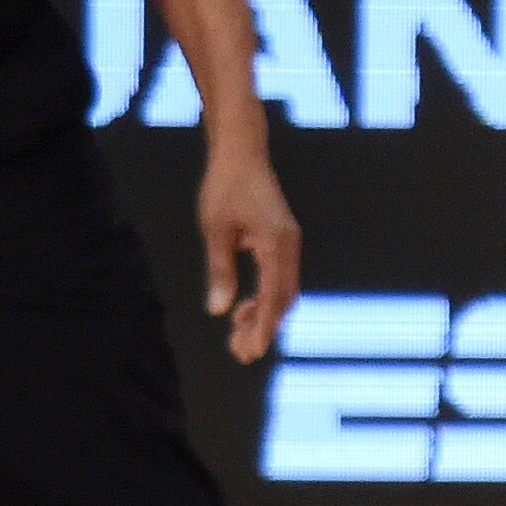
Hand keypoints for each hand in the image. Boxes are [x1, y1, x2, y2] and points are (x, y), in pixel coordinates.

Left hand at [200, 143, 298, 363]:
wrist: (242, 151)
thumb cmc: (226, 185)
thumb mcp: (216, 229)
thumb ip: (220, 270)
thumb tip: (219, 310)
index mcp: (277, 244)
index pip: (272, 296)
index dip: (263, 327)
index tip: (252, 352)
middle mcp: (289, 247)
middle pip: (282, 300)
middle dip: (263, 329)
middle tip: (240, 355)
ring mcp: (288, 244)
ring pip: (281, 292)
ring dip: (262, 316)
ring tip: (238, 338)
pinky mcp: (281, 241)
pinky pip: (278, 279)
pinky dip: (263, 299)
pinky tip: (243, 310)